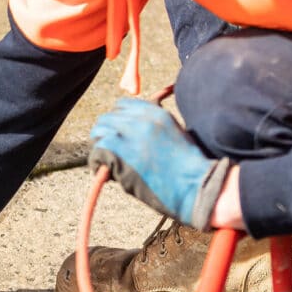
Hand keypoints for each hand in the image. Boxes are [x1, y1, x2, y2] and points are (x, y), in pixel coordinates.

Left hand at [89, 98, 231, 229]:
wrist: (195, 186)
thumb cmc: (189, 168)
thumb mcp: (175, 134)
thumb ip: (153, 127)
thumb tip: (132, 132)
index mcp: (155, 112)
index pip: (122, 105)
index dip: (118, 122)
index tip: (120, 137)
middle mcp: (140, 119)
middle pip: (106, 118)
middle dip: (106, 135)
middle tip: (111, 154)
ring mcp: (128, 134)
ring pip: (98, 133)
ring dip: (101, 149)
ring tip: (110, 165)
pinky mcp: (119, 152)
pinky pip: (95, 153)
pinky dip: (97, 166)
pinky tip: (109, 176)